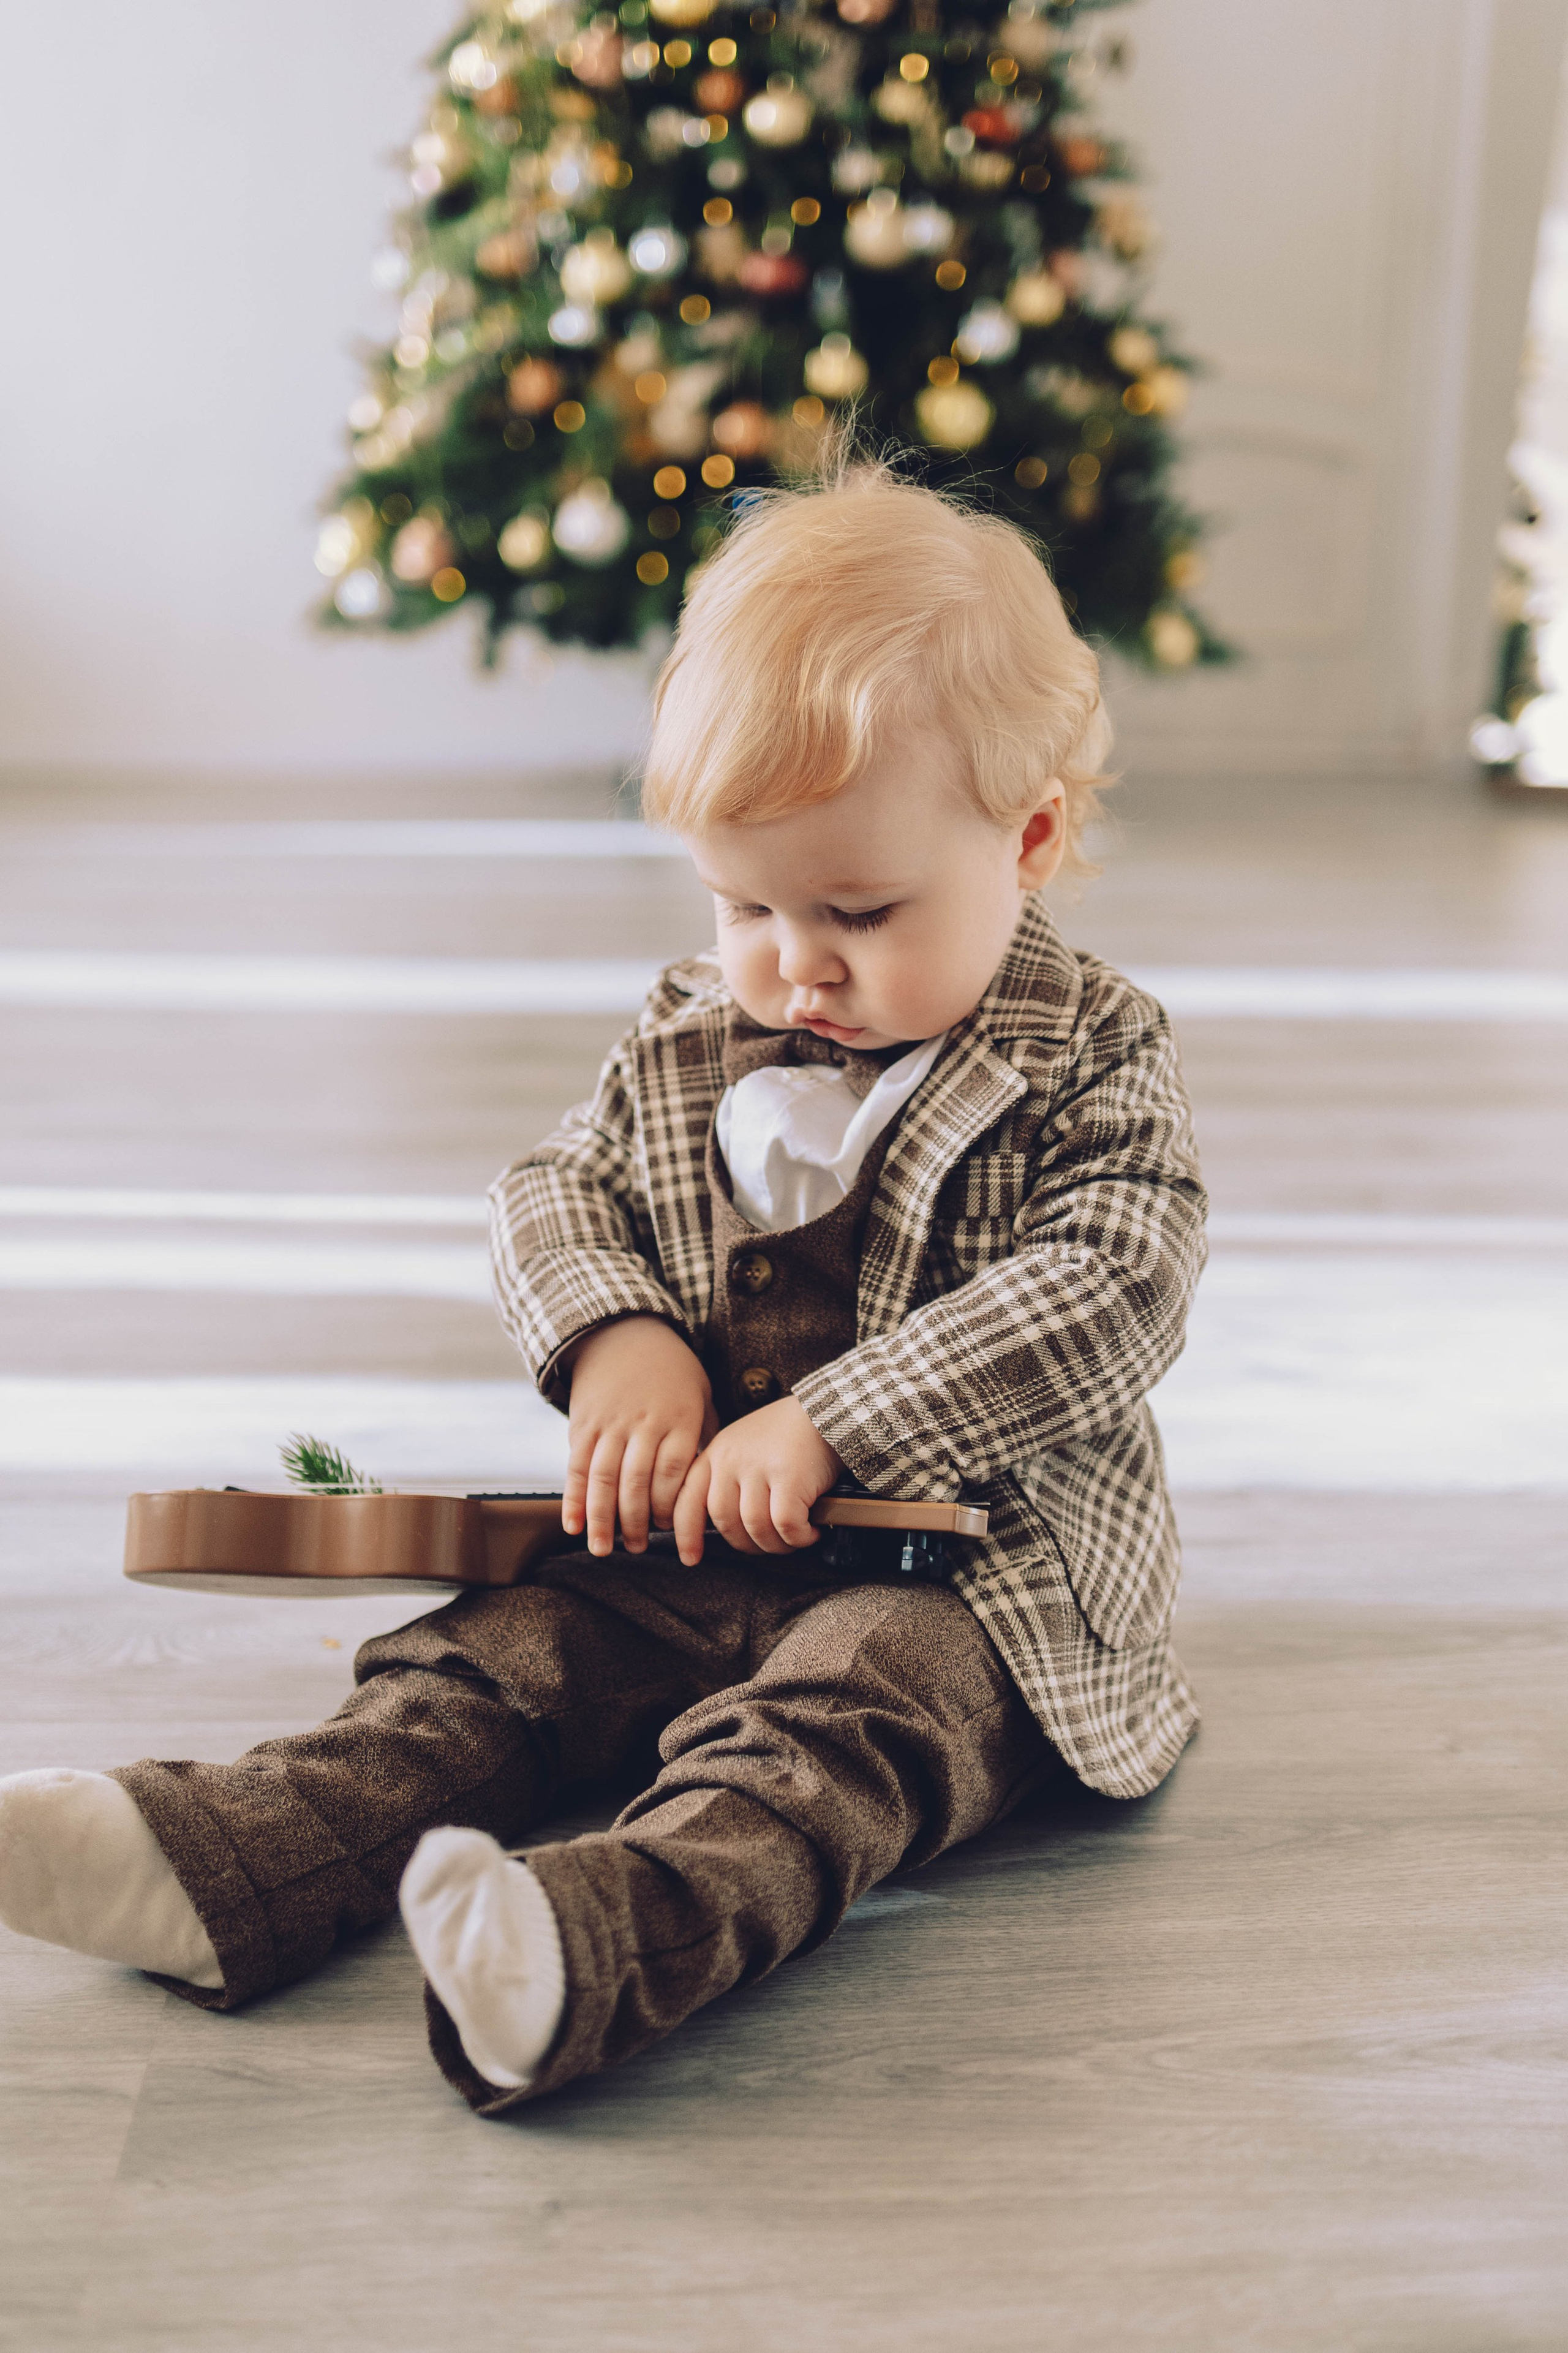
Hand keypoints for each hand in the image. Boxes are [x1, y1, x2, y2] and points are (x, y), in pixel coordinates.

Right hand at [561, 1317, 716, 1555]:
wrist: (622, 1330)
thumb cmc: (671, 1368)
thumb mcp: (699, 1393)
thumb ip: (703, 1434)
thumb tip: (709, 1480)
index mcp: (677, 1419)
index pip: (672, 1473)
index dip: (667, 1507)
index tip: (667, 1529)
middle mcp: (642, 1424)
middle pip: (635, 1482)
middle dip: (634, 1522)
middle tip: (635, 1549)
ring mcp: (609, 1424)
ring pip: (602, 1479)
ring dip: (601, 1519)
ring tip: (602, 1549)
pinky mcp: (583, 1424)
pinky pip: (575, 1466)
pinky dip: (572, 1498)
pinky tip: (573, 1525)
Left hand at [672, 1396, 841, 1565]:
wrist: (830, 1413)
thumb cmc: (789, 1436)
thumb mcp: (745, 1447)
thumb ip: (727, 1478)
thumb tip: (722, 1526)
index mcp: (717, 1453)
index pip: (688, 1499)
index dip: (686, 1534)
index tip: (691, 1558)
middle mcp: (732, 1459)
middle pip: (725, 1522)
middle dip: (747, 1545)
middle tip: (768, 1545)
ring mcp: (759, 1467)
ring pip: (756, 1527)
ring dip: (776, 1545)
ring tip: (793, 1540)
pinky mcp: (789, 1477)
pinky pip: (786, 1525)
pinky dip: (799, 1537)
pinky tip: (810, 1532)